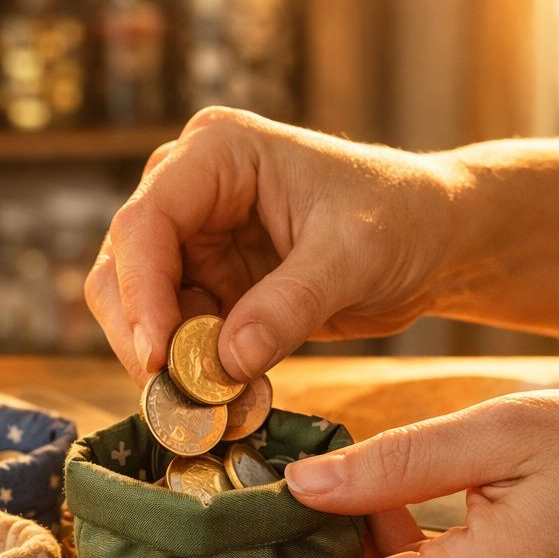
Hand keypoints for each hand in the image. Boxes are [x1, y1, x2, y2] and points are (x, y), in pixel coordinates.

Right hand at [84, 107, 459, 383]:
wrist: (433, 240)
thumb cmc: (403, 218)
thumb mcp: (354, 255)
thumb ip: (291, 304)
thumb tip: (228, 361)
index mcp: (218, 152)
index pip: (147, 221)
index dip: (142, 292)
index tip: (157, 357)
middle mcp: (189, 189)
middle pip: (125, 266)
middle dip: (143, 335)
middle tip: (173, 397)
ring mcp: (194, 239)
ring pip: (138, 308)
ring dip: (164, 361)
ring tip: (208, 405)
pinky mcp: (207, 284)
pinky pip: (175, 336)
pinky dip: (190, 373)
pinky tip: (226, 400)